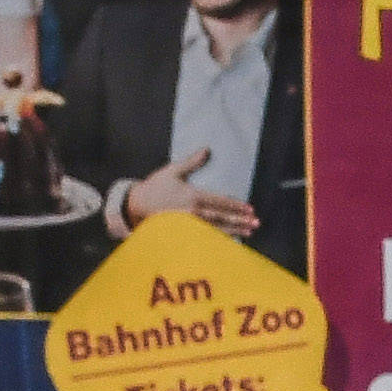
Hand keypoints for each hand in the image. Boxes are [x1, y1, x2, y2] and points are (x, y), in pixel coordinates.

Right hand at [118, 147, 256, 236]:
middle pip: (222, 217)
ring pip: (216, 229)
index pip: (220, 201)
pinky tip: (231, 241)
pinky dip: (220, 239)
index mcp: (192, 196)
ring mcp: (189, 225)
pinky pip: (206, 237)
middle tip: (255, 223)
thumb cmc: (154, 188)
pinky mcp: (185, 233)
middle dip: (240, 220)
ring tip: (249, 232)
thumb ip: (192, 162)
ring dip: (234, 231)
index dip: (236, 205)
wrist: (136, 206)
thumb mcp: (172, 171)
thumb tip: (207, 149)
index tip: (249, 209)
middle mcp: (193, 212)